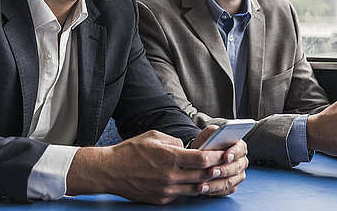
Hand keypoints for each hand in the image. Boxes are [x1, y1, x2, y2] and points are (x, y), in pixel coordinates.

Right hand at [66, 128, 246, 204]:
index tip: (225, 154)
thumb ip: (174, 141)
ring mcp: (166, 190)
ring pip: (195, 188)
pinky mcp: (161, 199)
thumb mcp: (154, 136)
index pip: (202, 160)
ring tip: (214, 175)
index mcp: (169, 157)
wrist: (110, 171)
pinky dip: (190, 187)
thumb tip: (187, 148)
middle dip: (216, 170)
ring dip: (206, 181)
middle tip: (226, 165)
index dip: (217, 157)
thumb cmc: (131, 151)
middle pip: (202, 176)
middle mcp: (170, 176)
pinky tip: (195, 182)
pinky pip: (181, 194)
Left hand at [188, 125, 247, 195]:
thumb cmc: (206, 144)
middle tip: (211, 172)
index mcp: (239, 146)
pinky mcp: (231, 186)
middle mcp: (241, 161)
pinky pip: (224, 190)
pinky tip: (203, 189)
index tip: (225, 156)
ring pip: (229, 181)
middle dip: (223, 170)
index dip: (234, 153)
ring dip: (215, 184)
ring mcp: (238, 175)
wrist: (200, 157)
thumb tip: (216, 135)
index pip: (241, 149)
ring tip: (202, 184)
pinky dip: (213, 191)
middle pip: (236, 167)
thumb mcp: (209, 133)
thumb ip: (214, 132)